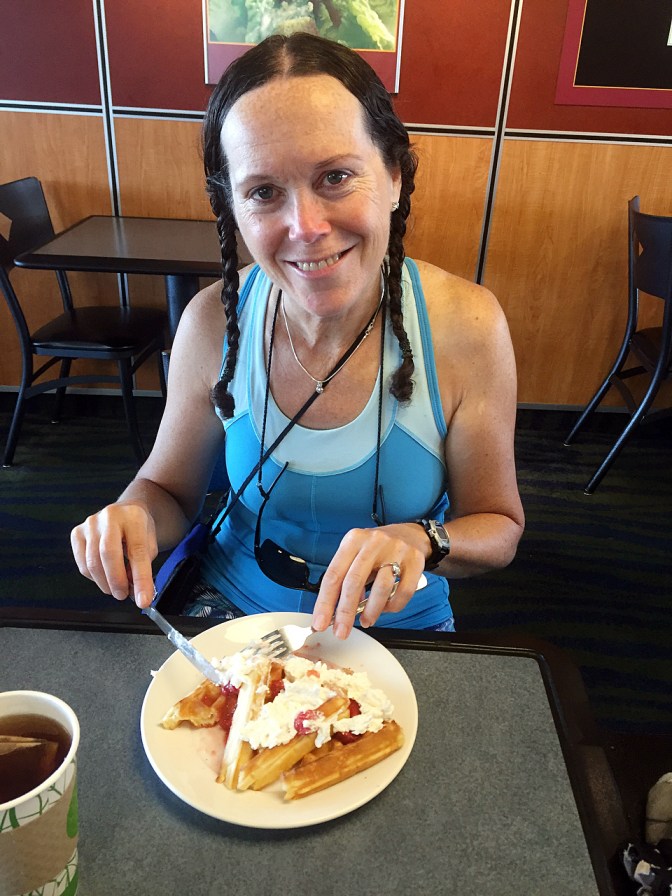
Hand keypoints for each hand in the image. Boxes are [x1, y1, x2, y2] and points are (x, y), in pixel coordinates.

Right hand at [70, 502, 157, 607]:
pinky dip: (94, 577)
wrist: (126, 512)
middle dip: (116, 581)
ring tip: (117, 587)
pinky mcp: (77, 533)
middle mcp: (110, 516)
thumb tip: (135, 592)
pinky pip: (83, 564)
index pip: (138, 551)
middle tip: (124, 595)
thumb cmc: (139, 531)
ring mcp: (91, 523)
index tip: (144, 600)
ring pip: (92, 562)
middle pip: (108, 554)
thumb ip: (143, 567)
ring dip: (105, 583)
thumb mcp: (151, 544)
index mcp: (134, 516)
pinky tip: (105, 576)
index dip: (141, 579)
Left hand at [311, 524, 426, 638]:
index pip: (333, 574)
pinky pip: (404, 591)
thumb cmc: (377, 549)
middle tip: (341, 631)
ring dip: (371, 611)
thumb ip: (346, 578)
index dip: (325, 602)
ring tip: (366, 621)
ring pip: (381, 587)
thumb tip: (335, 611)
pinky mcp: (415, 561)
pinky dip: (393, 606)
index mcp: (353, 540)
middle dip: (345, 612)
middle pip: (354, 581)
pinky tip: (386, 608)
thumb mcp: (357, 554)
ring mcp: (396, 550)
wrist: (410, 534)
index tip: (320, 622)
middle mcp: (373, 543)